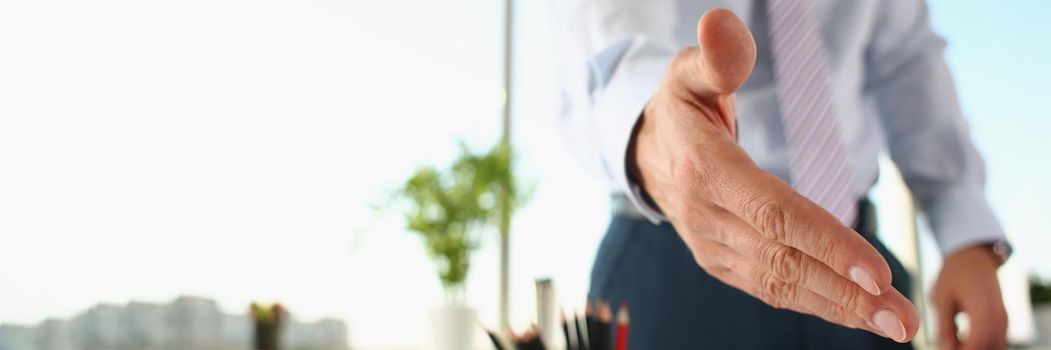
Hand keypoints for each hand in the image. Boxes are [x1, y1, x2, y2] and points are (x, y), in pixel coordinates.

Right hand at [631, 8, 918, 340]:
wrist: (647, 152)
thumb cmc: (683, 106)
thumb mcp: (691, 73)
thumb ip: (715, 57)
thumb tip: (721, 25)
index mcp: (704, 170)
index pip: (772, 212)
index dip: (824, 242)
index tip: (874, 271)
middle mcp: (705, 216)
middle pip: (785, 259)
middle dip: (846, 291)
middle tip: (902, 317)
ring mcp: (712, 245)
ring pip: (782, 282)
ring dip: (840, 307)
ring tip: (894, 324)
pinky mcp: (721, 262)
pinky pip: (772, 287)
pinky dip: (816, 304)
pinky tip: (856, 314)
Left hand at [932, 245, 1007, 349]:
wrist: (973, 257)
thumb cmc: (954, 274)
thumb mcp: (942, 298)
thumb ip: (944, 326)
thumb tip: (945, 349)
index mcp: (983, 311)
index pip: (976, 346)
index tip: (944, 349)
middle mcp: (999, 318)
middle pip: (988, 349)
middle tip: (946, 343)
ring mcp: (1004, 319)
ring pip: (994, 347)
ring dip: (974, 347)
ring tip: (951, 338)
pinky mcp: (1003, 320)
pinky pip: (996, 341)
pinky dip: (981, 344)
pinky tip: (961, 338)